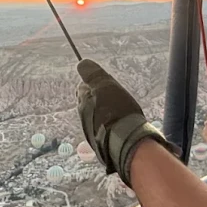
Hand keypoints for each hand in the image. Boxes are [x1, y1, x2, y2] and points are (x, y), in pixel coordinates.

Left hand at [76, 59, 173, 184]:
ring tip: (119, 113)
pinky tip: (120, 127)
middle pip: (88, 103)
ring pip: (94, 117)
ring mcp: (90, 131)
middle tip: (113, 99)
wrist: (125, 142)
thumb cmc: (117, 111)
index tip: (107, 86)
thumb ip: (93, 74)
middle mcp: (82, 116)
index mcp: (83, 100)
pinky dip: (109, 126)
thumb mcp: (106, 85)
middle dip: (97, 99)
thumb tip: (81, 63)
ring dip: (104, 114)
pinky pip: (102, 130)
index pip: (83, 86)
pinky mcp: (99, 144)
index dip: (95, 84)